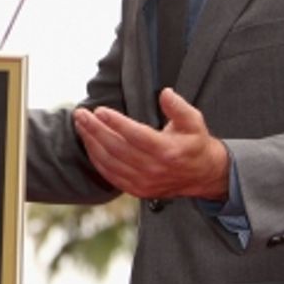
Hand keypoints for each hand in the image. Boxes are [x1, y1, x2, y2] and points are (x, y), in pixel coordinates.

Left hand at [72, 88, 229, 200]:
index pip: (136, 136)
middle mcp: (154, 169)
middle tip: (81, 114)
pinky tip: (89, 143)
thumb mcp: (194, 121)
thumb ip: (179, 107)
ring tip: (81, 124)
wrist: (203, 175)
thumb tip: (165, 93)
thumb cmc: (195, 144)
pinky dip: (96, 158)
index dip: (116, 122)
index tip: (100, 110)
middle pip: (117, 148)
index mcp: (168, 151)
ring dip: (91, 142)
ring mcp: (144, 182)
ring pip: (109, 162)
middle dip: (95, 129)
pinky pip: (110, 174)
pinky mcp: (136, 189)